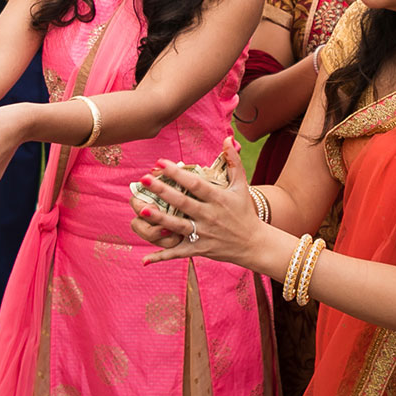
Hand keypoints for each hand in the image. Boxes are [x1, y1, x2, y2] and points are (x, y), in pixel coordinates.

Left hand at [128, 141, 263, 265]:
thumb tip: (228, 137)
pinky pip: (178, 252)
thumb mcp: (241, 185)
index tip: (160, 162)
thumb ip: (233, 161)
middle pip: (183, 202)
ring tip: (141, 210)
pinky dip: (162, 256)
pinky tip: (144, 259)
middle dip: (163, 191)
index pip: (195, 184)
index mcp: (218, 199)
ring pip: (178, 226)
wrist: (255, 243)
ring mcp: (203, 234)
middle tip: (144, 179)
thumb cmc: (244, 211)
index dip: (178, 173)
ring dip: (159, 219)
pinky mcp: (199, 249)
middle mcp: (210, 216)